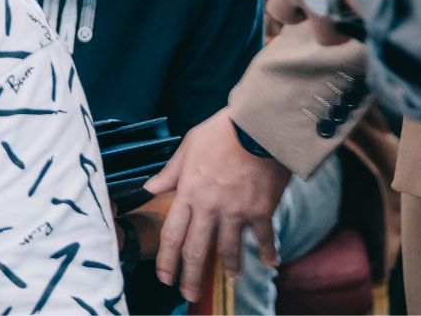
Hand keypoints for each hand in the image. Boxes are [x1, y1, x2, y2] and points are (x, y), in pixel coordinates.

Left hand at [143, 109, 289, 301]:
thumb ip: (170, 172)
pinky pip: (263, 237)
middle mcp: (209, 208)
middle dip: (191, 277)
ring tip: (233, 278)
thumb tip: (150, 188)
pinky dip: (267, 252)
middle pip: (196, 251)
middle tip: (189, 294)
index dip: (167, 261)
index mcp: (189, 193)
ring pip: (228, 250)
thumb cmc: (222, 131)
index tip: (165, 278)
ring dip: (230, 268)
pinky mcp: (261, 210)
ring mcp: (236, 212)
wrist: (258, 125)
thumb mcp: (189, 146)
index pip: (172, 235)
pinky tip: (270, 264)